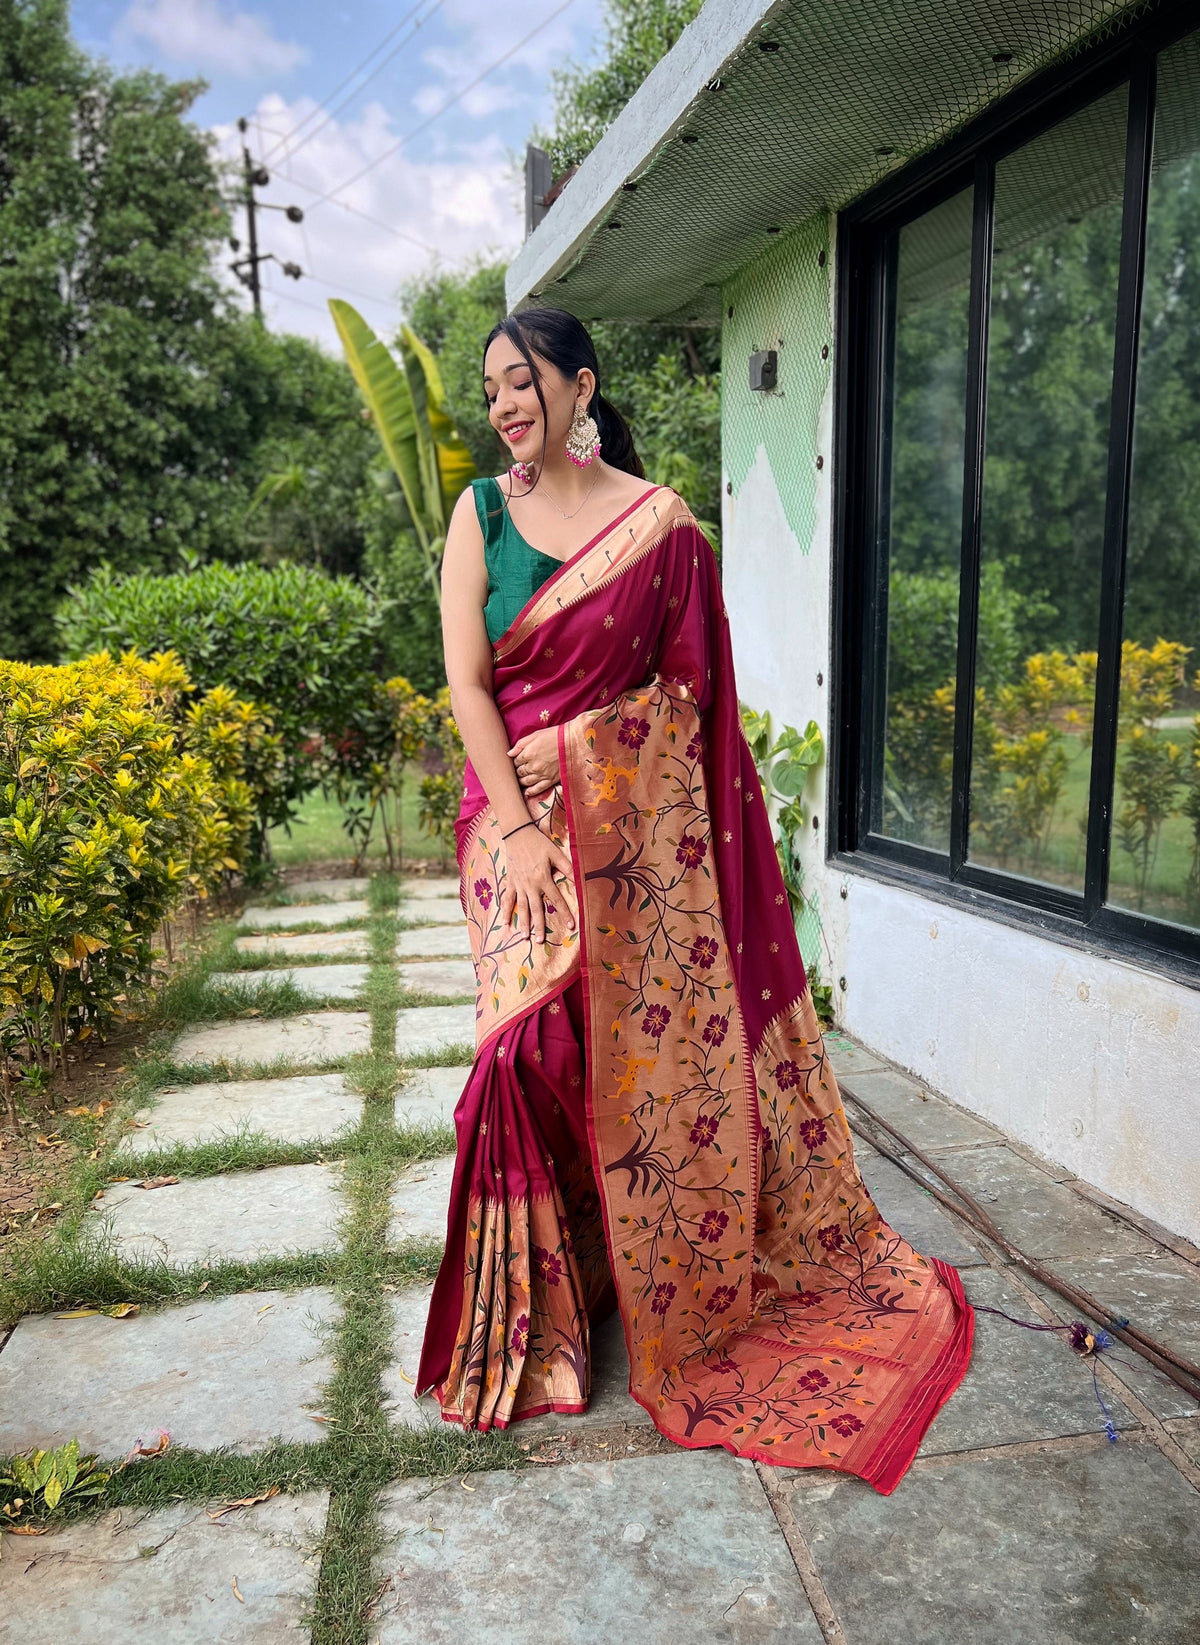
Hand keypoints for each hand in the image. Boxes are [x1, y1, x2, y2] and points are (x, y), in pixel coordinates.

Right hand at [501, 822, 574, 945]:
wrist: (517, 834)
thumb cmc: (538, 843)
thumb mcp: (555, 853)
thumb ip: (567, 867)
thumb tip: (579, 878)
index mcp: (543, 878)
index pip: (556, 900)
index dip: (565, 913)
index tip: (571, 926)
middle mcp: (530, 885)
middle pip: (536, 909)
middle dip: (539, 926)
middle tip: (540, 941)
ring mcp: (518, 884)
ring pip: (521, 907)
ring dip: (523, 922)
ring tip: (525, 937)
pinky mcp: (510, 882)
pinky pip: (507, 899)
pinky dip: (505, 911)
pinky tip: (505, 923)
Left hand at [508, 727, 560, 796]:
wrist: (574, 742)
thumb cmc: (555, 735)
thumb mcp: (536, 735)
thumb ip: (521, 744)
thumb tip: (509, 753)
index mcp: (528, 754)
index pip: (515, 761)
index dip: (516, 760)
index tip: (519, 760)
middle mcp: (533, 766)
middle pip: (519, 772)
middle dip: (518, 770)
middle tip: (519, 769)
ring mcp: (542, 775)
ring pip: (526, 782)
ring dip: (521, 781)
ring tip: (521, 779)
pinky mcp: (551, 780)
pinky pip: (538, 789)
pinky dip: (531, 792)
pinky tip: (527, 792)